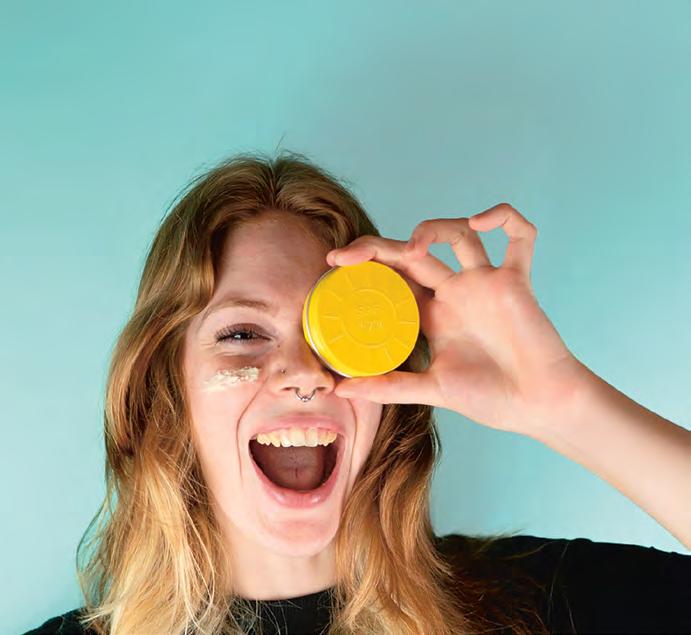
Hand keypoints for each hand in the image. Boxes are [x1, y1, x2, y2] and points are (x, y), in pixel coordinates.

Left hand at [326, 203, 586, 435]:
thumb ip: (389, 386)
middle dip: (380, 247)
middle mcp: (455, 293)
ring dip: (435, 228)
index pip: (393, 279)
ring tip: (414, 245)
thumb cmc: (491, 399)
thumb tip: (341, 389)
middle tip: (348, 255)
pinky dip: (505, 219)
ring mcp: (485, 284)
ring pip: (459, 235)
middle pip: (415, 252)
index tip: (334, 265)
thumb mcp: (432, 389)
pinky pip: (519, 237)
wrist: (539, 406)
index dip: (365, 266)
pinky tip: (482, 221)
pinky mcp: (516, 281)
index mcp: (432, 315)